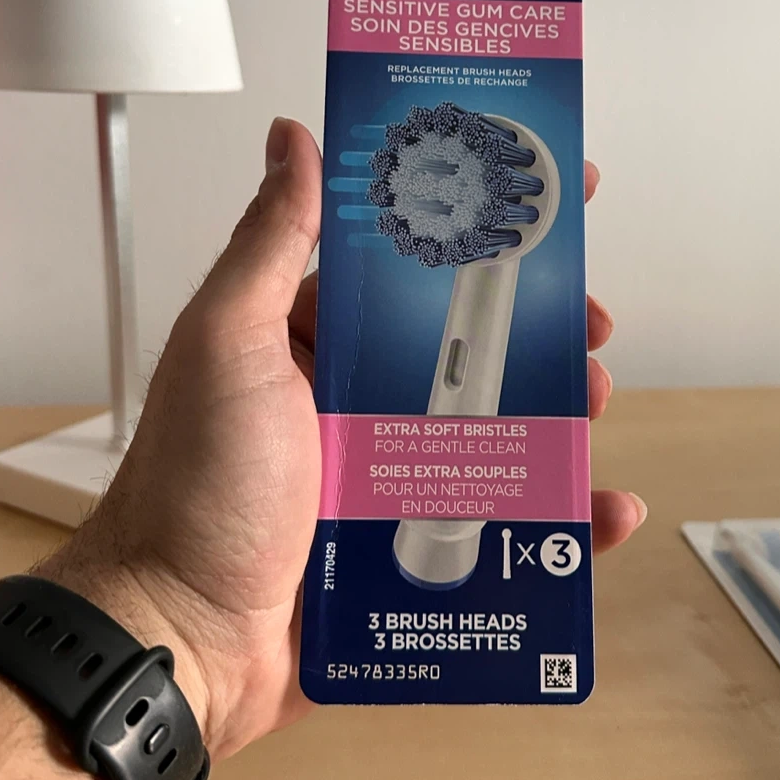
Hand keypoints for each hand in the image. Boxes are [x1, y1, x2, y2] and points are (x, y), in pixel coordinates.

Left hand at [39, 118, 646, 762]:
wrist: (182, 639)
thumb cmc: (192, 488)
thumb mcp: (228, 344)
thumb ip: (269, 242)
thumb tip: (292, 139)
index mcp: (314, 348)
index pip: (411, 276)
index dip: (478, 242)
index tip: (542, 204)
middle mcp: (353, 407)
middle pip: (467, 356)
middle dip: (534, 336)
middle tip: (585, 325)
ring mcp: (384, 481)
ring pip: (493, 436)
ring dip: (555, 418)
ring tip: (589, 403)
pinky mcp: (408, 554)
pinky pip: (496, 531)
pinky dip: (554, 524)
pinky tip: (597, 509)